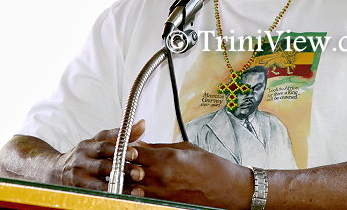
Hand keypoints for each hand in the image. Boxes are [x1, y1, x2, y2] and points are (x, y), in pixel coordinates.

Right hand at [56, 119, 145, 192]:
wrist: (56, 171)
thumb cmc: (85, 154)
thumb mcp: (99, 140)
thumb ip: (120, 134)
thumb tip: (142, 124)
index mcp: (87, 147)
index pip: (103, 147)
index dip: (119, 150)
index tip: (135, 153)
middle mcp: (82, 163)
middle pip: (103, 167)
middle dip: (122, 170)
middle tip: (139, 173)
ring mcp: (80, 180)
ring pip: (101, 186)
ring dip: (120, 188)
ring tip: (137, 191)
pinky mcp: (80, 193)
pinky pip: (98, 196)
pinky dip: (112, 197)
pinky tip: (125, 199)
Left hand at [131, 141, 252, 208]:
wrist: (225, 188)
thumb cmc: (210, 167)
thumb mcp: (185, 148)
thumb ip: (160, 147)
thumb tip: (143, 145)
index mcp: (166, 159)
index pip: (133, 152)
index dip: (125, 147)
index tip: (124, 144)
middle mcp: (160, 177)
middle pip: (128, 170)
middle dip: (122, 163)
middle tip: (121, 158)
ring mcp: (160, 192)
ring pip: (131, 185)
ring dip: (127, 178)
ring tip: (128, 172)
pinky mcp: (163, 202)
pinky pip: (142, 195)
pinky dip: (138, 189)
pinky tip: (140, 184)